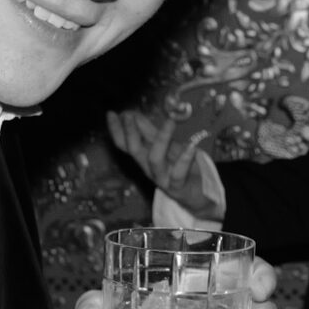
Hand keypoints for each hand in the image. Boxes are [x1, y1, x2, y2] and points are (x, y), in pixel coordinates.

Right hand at [105, 108, 220, 218]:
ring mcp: (162, 179)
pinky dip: (184, 159)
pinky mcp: (177, 187)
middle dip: (130, 133)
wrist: (197, 195)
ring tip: (170, 121)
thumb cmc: (179, 167)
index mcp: (144, 157)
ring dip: (162, 139)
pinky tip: (191, 146)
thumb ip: (147, 131)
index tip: (111, 113)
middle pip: (135, 151)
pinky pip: (178, 174)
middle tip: (129, 116)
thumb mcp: (163, 145)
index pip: (125, 144)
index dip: (116, 130)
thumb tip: (130, 113)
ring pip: (156, 160)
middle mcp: (149, 168)